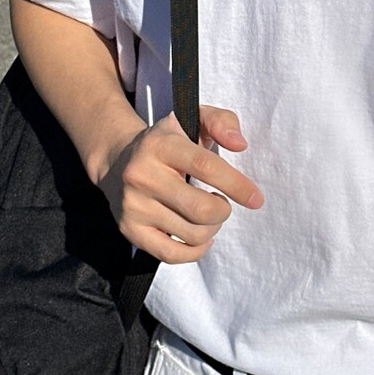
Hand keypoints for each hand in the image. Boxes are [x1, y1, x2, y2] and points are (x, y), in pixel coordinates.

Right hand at [97, 106, 263, 263]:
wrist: (118, 161)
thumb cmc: (168, 143)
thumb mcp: (192, 120)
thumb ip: (221, 122)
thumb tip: (239, 144)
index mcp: (161, 145)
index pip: (206, 166)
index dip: (237, 185)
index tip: (256, 198)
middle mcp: (142, 175)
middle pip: (201, 209)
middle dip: (223, 211)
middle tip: (221, 203)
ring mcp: (134, 206)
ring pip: (191, 234)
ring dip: (211, 229)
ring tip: (207, 216)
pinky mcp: (130, 230)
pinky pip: (171, 254)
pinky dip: (195, 251)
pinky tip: (201, 237)